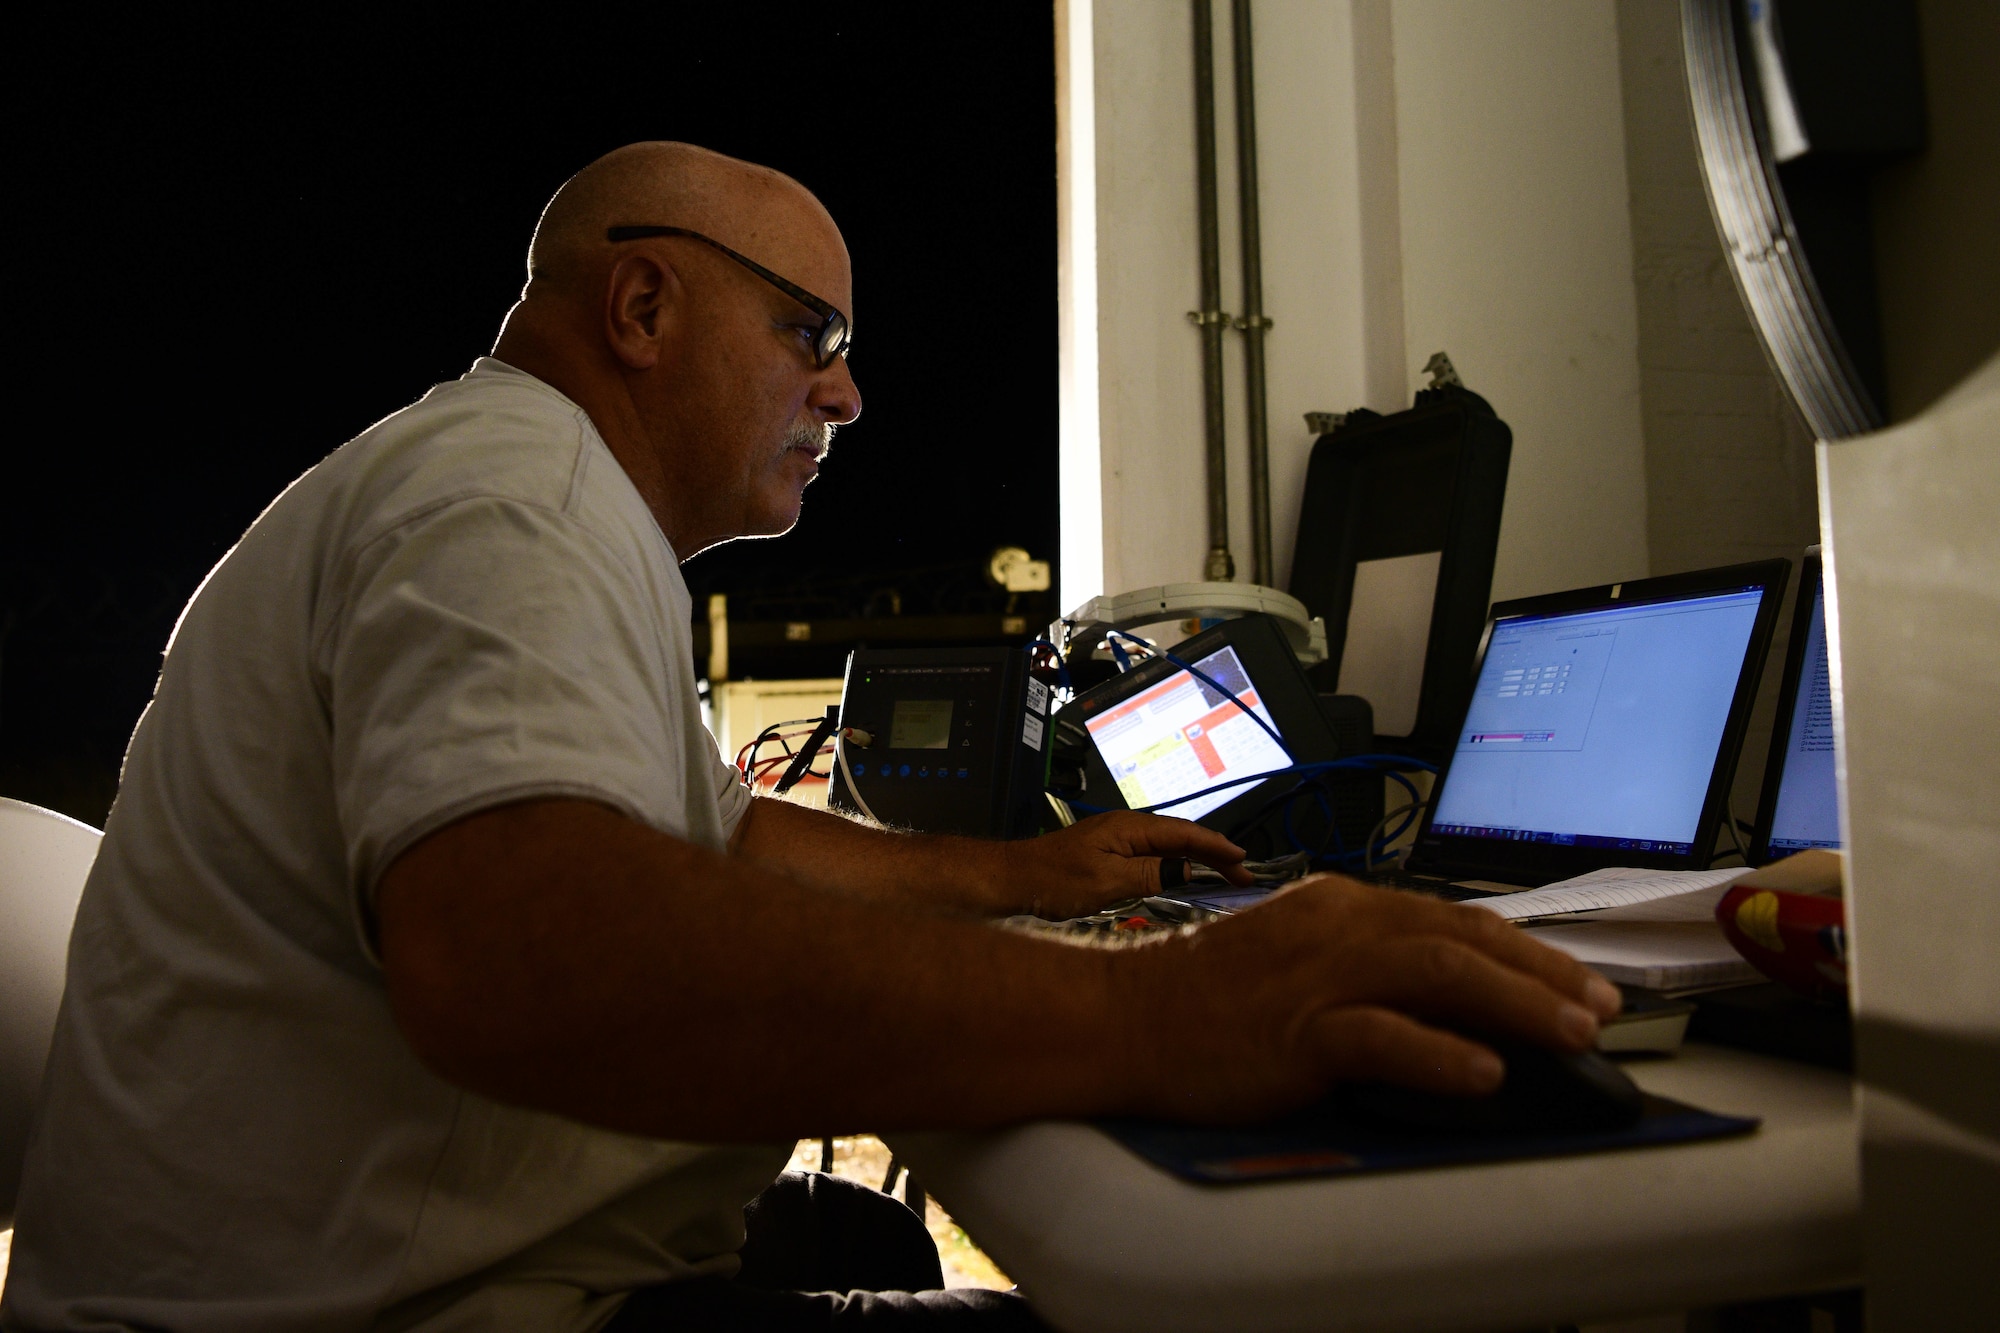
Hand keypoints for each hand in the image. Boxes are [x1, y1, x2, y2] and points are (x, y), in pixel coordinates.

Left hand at [996, 811, 1251, 918]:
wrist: (1011, 880)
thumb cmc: (1052, 879)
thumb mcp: (1107, 881)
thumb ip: (1150, 874)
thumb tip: (1187, 869)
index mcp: (1128, 828)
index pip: (1183, 835)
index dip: (1215, 847)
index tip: (1242, 860)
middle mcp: (1126, 830)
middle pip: (1180, 840)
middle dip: (1213, 855)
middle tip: (1242, 874)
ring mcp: (1117, 843)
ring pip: (1167, 849)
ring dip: (1196, 862)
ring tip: (1224, 876)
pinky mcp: (1108, 858)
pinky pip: (1151, 860)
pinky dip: (1174, 868)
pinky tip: (1183, 879)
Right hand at [1125, 875, 1624, 1121]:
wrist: (1120, 1018)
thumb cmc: (1202, 1001)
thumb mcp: (1292, 960)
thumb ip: (1361, 968)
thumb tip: (1441, 1004)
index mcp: (1339, 907)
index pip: (1450, 918)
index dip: (1522, 950)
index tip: (1572, 981)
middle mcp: (1337, 926)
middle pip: (1460, 937)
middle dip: (1541, 974)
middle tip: (1600, 1007)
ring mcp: (1316, 975)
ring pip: (1437, 971)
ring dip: (1517, 1002)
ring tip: (1573, 1033)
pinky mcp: (1296, 1028)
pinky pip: (1381, 1035)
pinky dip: (1438, 1052)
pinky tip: (1484, 1073)